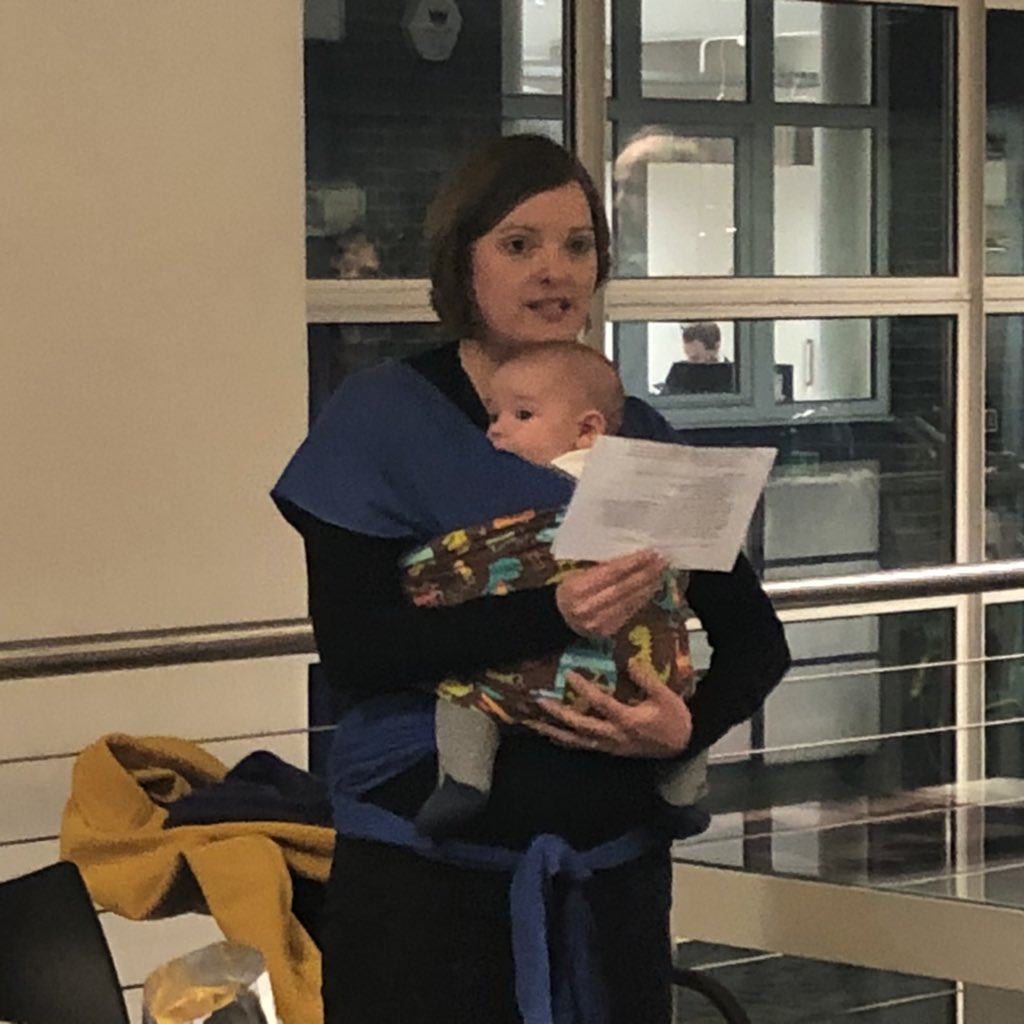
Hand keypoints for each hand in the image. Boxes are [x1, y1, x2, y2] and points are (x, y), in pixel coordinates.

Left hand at [526, 659, 692, 758]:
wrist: (681, 746)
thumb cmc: (674, 719)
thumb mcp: (665, 696)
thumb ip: (646, 679)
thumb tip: (629, 661)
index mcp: (627, 720)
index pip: (600, 703)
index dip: (584, 689)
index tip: (568, 674)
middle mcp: (614, 736)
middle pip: (580, 725)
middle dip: (557, 714)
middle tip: (539, 700)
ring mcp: (609, 746)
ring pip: (576, 741)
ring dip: (554, 731)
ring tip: (533, 722)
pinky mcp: (608, 750)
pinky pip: (582, 746)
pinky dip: (565, 741)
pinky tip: (551, 734)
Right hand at [555, 550, 666, 638]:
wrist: (560, 617)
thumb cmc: (570, 589)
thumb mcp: (577, 574)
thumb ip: (600, 568)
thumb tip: (631, 557)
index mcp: (578, 588)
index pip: (612, 573)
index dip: (633, 562)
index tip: (650, 553)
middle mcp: (589, 606)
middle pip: (623, 587)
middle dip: (645, 573)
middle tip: (662, 562)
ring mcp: (599, 621)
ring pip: (629, 601)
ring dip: (648, 586)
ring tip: (660, 573)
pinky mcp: (607, 630)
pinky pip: (629, 612)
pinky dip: (642, 599)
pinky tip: (651, 589)